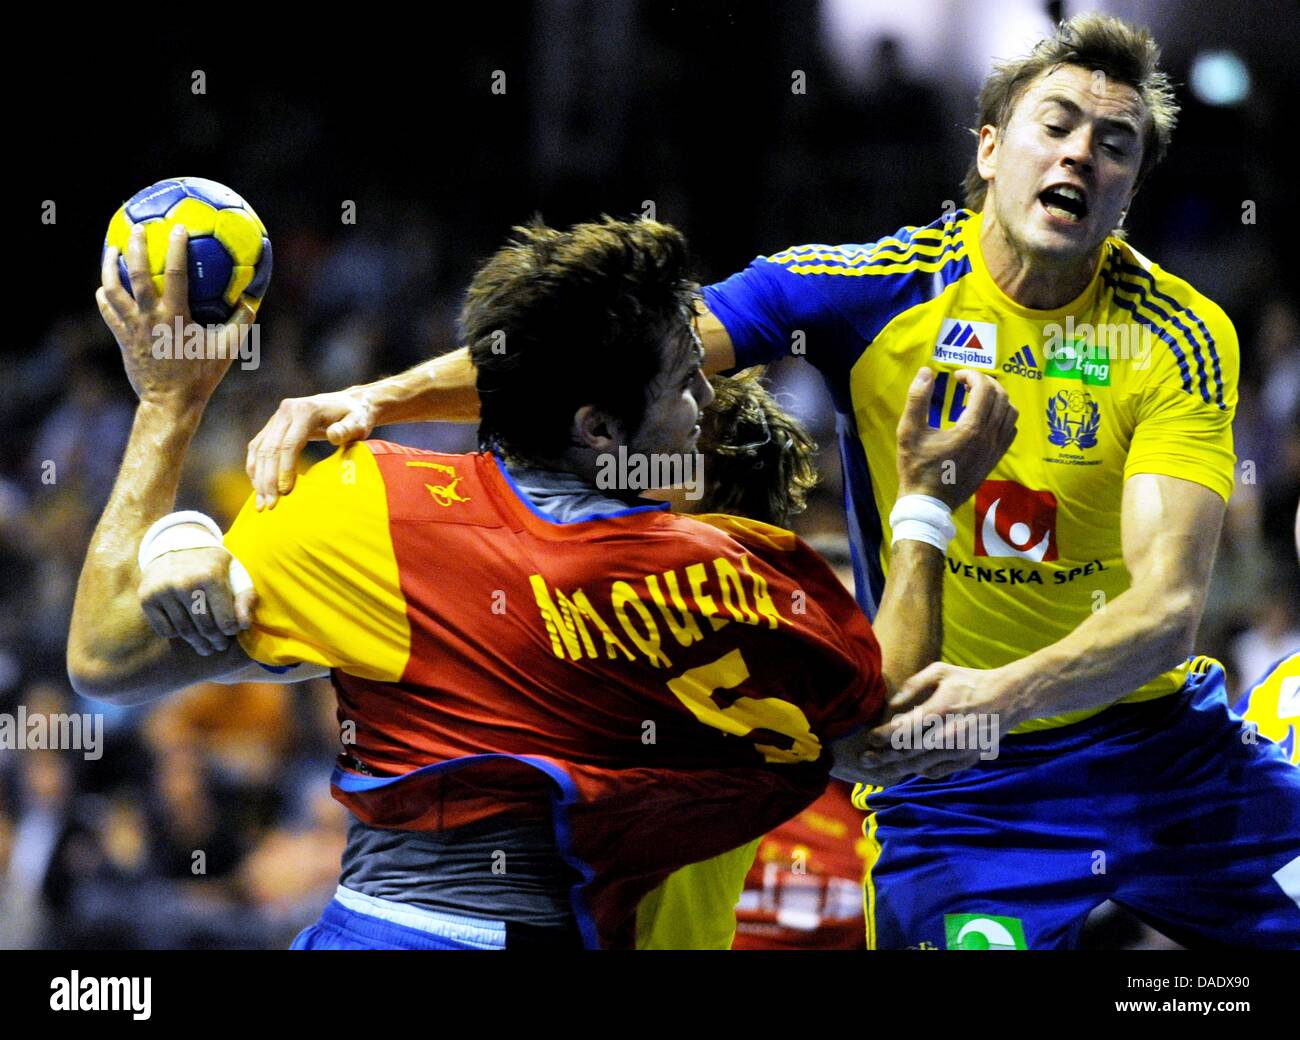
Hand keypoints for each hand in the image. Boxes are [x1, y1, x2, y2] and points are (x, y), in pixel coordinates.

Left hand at [96, 224, 253, 407]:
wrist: (170, 402)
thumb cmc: (202, 375)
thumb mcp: (228, 348)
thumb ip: (242, 321)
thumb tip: (253, 298)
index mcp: (176, 316)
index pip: (174, 273)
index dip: (176, 248)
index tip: (179, 227)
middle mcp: (150, 317)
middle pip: (136, 274)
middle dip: (135, 247)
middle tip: (138, 228)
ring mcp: (132, 327)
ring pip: (113, 290)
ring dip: (110, 267)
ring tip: (111, 250)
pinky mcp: (123, 338)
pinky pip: (108, 311)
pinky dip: (105, 296)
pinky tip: (105, 286)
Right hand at [138, 546, 258, 656]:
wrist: (175, 543)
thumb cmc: (212, 563)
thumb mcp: (234, 572)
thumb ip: (245, 597)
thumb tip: (243, 626)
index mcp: (211, 576)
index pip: (226, 620)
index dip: (231, 631)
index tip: (232, 632)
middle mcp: (184, 584)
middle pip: (205, 628)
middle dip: (215, 641)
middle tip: (219, 646)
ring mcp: (163, 591)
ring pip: (184, 631)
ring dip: (197, 643)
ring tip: (205, 648)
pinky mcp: (147, 598)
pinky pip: (164, 629)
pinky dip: (176, 634)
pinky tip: (184, 632)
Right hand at [246, 388, 376, 507]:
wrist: (348, 403)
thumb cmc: (356, 417)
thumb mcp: (358, 423)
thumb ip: (347, 430)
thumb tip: (333, 436)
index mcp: (305, 410)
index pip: (289, 444)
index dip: (285, 469)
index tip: (285, 492)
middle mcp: (286, 411)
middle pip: (270, 448)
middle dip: (268, 479)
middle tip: (270, 505)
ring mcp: (277, 418)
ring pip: (260, 450)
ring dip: (258, 477)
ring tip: (262, 503)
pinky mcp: (273, 426)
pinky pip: (258, 448)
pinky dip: (256, 468)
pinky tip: (259, 488)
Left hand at [852, 662, 1025, 783]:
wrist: (1008, 697)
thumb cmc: (970, 681)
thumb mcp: (941, 671)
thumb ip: (914, 685)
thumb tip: (892, 705)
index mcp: (940, 710)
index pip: (904, 729)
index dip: (883, 737)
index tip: (869, 738)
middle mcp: (948, 734)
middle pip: (908, 752)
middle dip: (883, 757)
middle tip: (865, 759)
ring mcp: (959, 750)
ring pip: (922, 765)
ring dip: (897, 768)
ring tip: (878, 769)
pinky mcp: (968, 759)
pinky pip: (939, 771)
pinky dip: (921, 772)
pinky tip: (907, 769)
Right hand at [896, 367, 1016, 508]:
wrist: (928, 504)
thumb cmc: (916, 468)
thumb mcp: (909, 432)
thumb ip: (917, 399)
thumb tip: (926, 372)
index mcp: (970, 429)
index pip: (984, 389)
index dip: (972, 375)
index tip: (957, 376)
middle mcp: (989, 438)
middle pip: (1001, 397)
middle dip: (986, 382)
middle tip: (967, 382)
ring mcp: (995, 450)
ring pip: (1010, 413)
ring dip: (997, 398)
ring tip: (978, 397)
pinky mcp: (995, 459)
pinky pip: (1010, 431)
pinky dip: (1003, 416)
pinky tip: (986, 418)